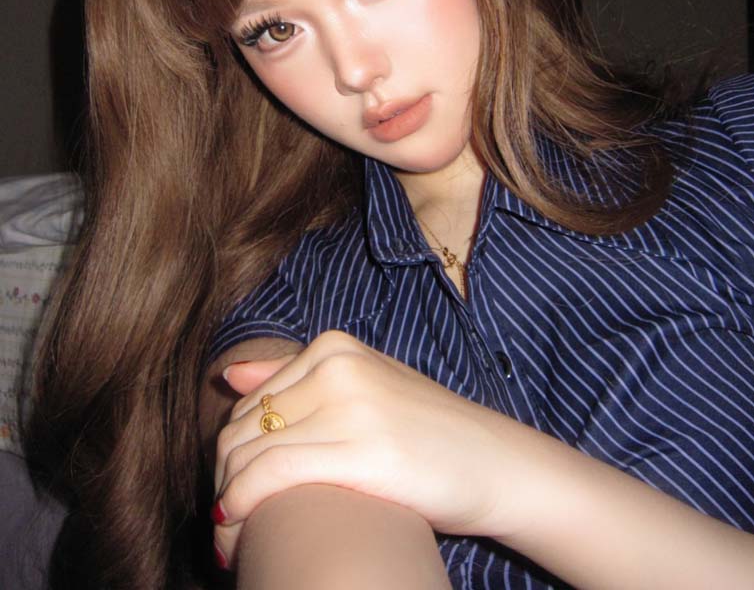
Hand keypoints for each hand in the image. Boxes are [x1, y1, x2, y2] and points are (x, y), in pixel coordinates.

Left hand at [212, 330, 512, 567]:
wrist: (494, 463)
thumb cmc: (426, 432)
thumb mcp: (363, 388)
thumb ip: (296, 377)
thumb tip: (227, 375)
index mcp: (334, 346)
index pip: (249, 403)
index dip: (232, 455)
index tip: (233, 494)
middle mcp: (336, 365)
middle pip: (243, 428)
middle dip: (224, 481)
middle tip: (228, 523)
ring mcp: (350, 404)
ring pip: (249, 454)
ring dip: (227, 504)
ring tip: (231, 539)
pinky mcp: (362, 449)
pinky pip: (272, 475)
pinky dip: (242, 507)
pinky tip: (238, 535)